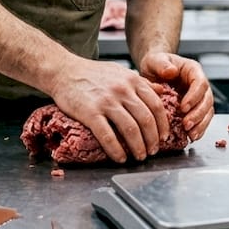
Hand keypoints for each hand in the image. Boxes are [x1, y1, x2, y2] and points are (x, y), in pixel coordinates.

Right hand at [48, 58, 169, 162]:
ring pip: (130, 129)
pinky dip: (116, 150)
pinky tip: (120, 157)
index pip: (156, 106)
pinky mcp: (90, 112)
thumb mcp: (121, 72)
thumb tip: (162, 92)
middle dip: (153, 140)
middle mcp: (122, 90)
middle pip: (146, 120)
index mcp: (132, 80)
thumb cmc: (92, 73)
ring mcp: (106, 101)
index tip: (164, 137)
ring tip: (139, 156)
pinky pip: (107, 136)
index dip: (163, 125)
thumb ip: (141, 82)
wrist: (64, 71)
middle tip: (153, 151)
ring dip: (138, 147)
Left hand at [139, 52, 213, 141]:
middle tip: (187, 125)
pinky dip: (198, 129)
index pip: (200, 83)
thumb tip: (171, 71)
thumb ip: (161, 64)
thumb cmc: (156, 64)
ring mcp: (199, 98)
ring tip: (191, 135)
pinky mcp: (195, 109)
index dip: (194, 97)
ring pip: (207, 112)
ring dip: (201, 125)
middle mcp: (199, 85)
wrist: (154, 72)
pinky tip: (191, 137)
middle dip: (198, 114)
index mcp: (193, 70)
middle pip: (207, 100)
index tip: (183, 107)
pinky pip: (201, 120)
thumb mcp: (155, 60)